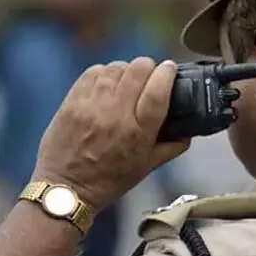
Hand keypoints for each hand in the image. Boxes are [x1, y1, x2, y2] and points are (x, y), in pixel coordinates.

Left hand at [32, 58, 189, 211]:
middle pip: (138, 70)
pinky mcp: (73, 102)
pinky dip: (104, 73)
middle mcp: (115, 116)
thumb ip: (172, 147)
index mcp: (138, 133)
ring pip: (116, 68)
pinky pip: (93, 72)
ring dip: (127, 70)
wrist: (66, 189)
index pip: (158, 90)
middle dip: (149, 67)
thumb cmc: (108, 181)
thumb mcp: (147, 167)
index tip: (170, 69)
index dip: (167, 73)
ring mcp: (91, 106)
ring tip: (127, 80)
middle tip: (150, 74)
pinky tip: (107, 83)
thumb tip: (189, 131)